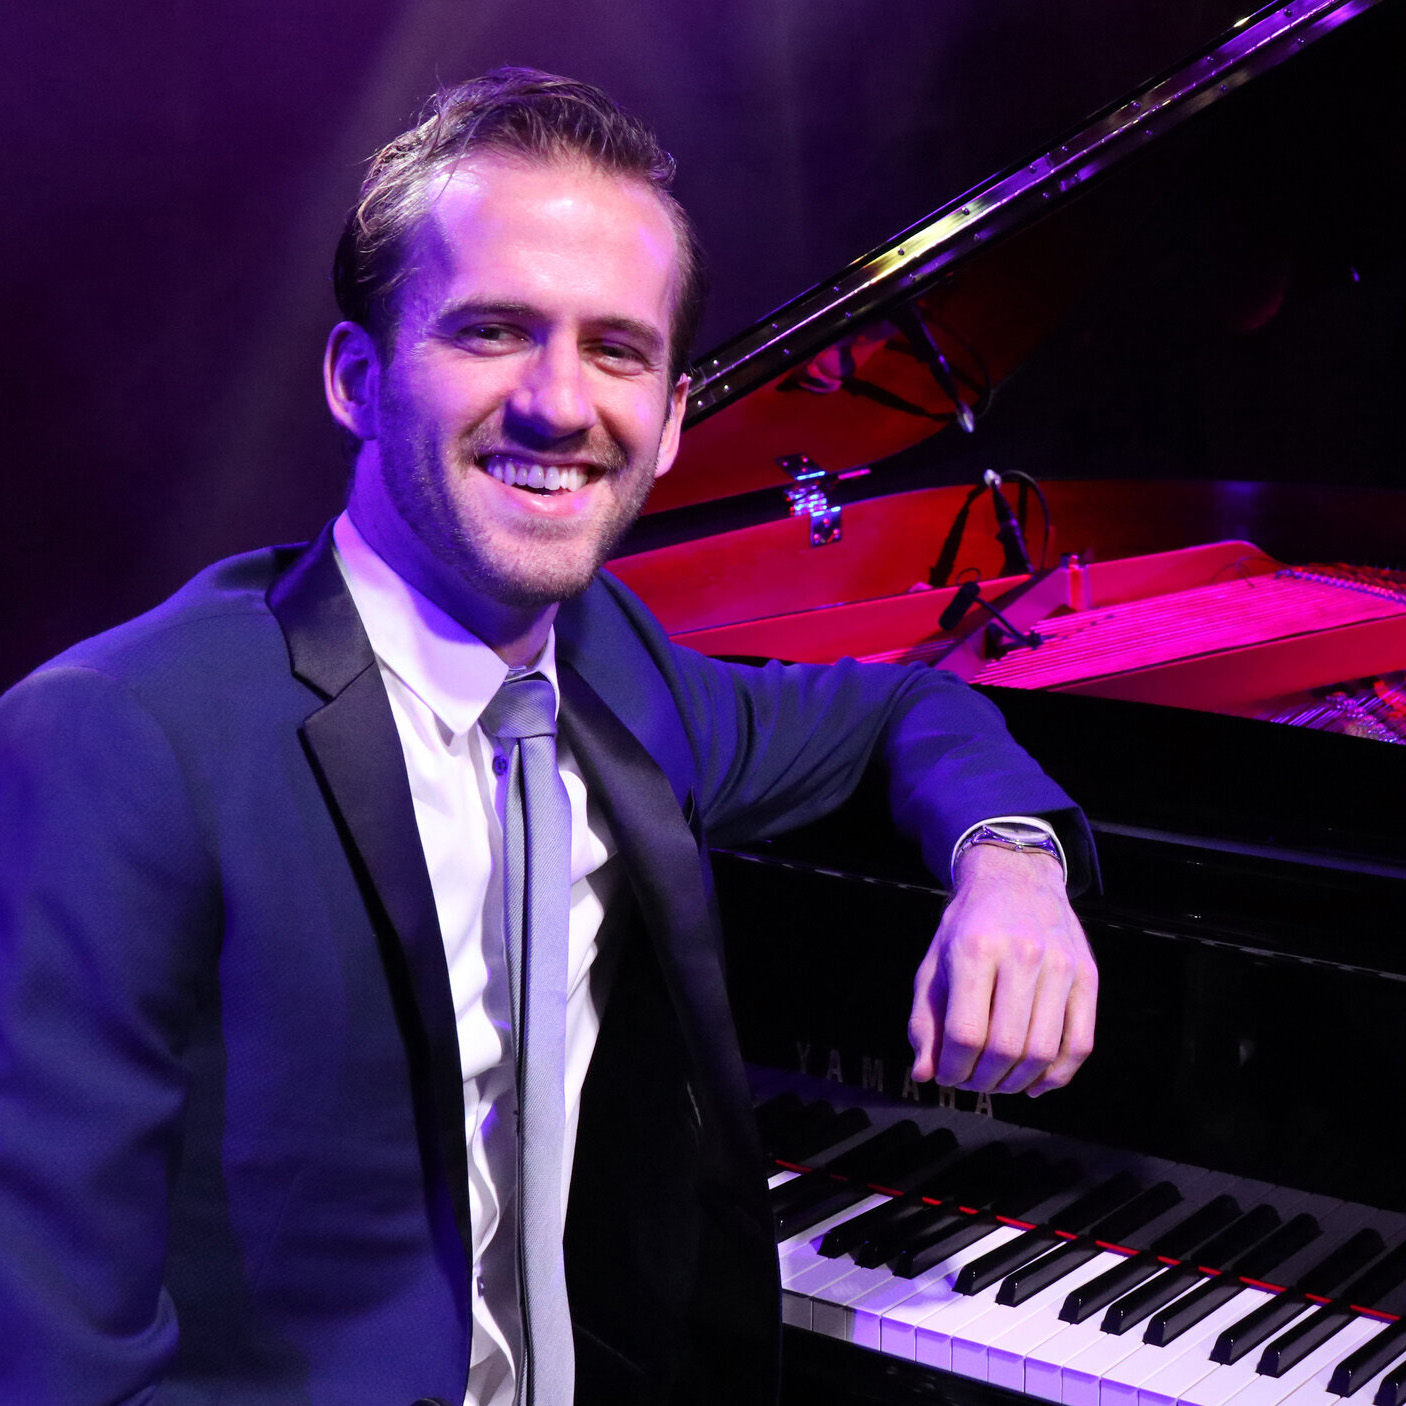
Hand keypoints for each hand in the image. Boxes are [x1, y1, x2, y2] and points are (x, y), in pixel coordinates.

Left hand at [908, 843, 1096, 1096]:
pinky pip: (1080, 1043)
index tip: (946, 1076)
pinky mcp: (1087, 975)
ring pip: (1044, 1051)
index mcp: (975, 948)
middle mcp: (1023, 954)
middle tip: (971, 1082)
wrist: (1015, 877)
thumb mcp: (934, 964)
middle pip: (1007, 1047)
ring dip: (1017, 1082)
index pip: (966, 1032)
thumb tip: (924, 1074)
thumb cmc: (967, 927)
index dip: (953, 1068)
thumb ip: (925, 1020)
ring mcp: (1061, 964)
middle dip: (984, 1080)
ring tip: (997, 1081)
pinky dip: (1057, 1075)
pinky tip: (1034, 1082)